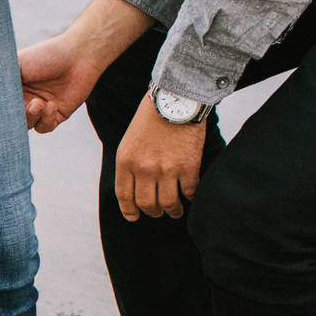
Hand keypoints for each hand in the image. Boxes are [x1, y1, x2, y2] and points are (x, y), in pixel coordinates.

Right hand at [20, 32, 105, 133]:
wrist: (79, 56)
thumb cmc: (47, 55)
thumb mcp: (18, 64)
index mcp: (11, 87)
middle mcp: (23, 99)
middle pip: (10, 119)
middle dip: (12, 118)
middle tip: (17, 110)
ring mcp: (39, 108)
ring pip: (26, 126)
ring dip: (31, 117)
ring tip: (38, 104)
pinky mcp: (55, 115)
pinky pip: (44, 128)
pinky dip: (45, 120)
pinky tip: (50, 106)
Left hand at [115, 98, 209, 219]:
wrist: (175, 98)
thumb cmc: (151, 117)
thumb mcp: (129, 140)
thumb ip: (130, 164)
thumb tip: (135, 187)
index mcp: (125, 162)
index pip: (125, 196)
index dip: (130, 211)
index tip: (134, 217)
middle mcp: (144, 169)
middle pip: (147, 204)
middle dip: (153, 212)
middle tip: (159, 212)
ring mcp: (166, 170)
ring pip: (168, 203)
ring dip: (173, 210)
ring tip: (176, 210)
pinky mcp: (188, 167)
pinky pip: (189, 192)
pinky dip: (190, 197)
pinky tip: (190, 195)